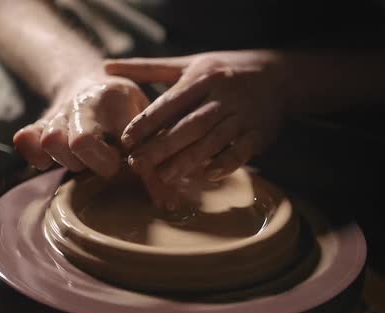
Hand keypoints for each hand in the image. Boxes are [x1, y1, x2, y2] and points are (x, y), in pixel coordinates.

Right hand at [13, 75, 178, 207]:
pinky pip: (26, 140)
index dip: (119, 165)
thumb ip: (155, 155)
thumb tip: (169, 203)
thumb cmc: (126, 108)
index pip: (111, 138)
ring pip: (49, 142)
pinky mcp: (39, 126)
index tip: (132, 172)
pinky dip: (34, 155)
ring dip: (68, 162)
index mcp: (111, 99)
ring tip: (85, 161)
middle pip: (74, 142)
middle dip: (93, 164)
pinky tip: (50, 163)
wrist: (88, 79)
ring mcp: (57, 115)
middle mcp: (80, 104)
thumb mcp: (147, 119)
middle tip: (109, 165)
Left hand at [105, 50, 285, 183]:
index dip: (148, 121)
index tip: (126, 139)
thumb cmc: (222, 70)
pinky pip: (242, 150)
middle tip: (139, 165)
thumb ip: (149, 68)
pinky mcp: (259, 133)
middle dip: (163, 146)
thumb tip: (107, 66)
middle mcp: (223, 95)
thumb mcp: (188, 64)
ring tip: (165, 177)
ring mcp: (243, 115)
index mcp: (203, 77)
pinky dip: (226, 163)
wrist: (277, 75)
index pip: (171, 102)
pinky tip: (208, 176)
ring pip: (213, 140)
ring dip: (189, 160)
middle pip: (190, 124)